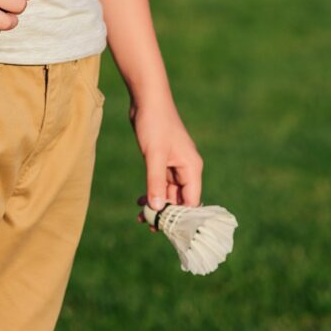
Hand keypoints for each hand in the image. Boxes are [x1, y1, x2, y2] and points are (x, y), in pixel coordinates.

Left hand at [130, 97, 202, 225]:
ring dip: (156, 204)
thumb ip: (156, 183)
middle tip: (147, 226)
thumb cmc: (155, 124)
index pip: (191, 201)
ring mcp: (174, 164)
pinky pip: (160, 183)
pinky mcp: (163, 160)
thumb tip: (157, 209)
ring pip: (169, 192)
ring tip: (139, 217)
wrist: (147, 99)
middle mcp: (186, 168)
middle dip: (165, 212)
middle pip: (180, 199)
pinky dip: (152, 192)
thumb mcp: (154, 156)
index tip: (165, 230)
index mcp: (192, 168)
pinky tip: (139, 201)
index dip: (181, 217)